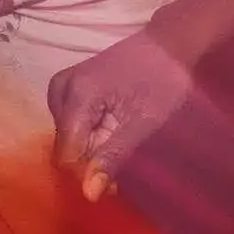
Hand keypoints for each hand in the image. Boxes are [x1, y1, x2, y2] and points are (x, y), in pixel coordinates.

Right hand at [48, 18, 201, 202]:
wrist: (172, 39)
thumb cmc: (165, 77)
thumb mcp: (144, 121)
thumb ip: (113, 156)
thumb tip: (88, 194)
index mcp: (77, 95)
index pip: (66, 154)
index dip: (88, 171)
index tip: (116, 179)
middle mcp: (61, 88)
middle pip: (66, 144)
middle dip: (91, 159)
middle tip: (125, 160)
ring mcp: (64, 84)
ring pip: (68, 135)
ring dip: (92, 146)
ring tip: (123, 140)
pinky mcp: (71, 84)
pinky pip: (72, 121)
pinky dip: (91, 131)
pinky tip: (113, 129)